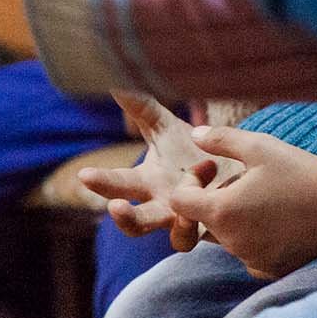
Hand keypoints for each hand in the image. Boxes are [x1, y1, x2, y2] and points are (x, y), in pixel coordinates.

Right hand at [78, 92, 242, 252]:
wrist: (232, 172)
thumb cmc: (192, 150)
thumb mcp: (164, 126)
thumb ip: (140, 106)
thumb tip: (113, 79)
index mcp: (147, 182)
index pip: (118, 183)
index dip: (101, 181)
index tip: (83, 175)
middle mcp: (164, 206)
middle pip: (137, 220)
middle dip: (124, 216)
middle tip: (114, 206)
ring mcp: (191, 221)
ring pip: (176, 238)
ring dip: (178, 223)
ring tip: (183, 201)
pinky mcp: (216, 227)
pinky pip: (215, 232)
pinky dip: (213, 218)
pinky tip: (215, 196)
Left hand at [165, 125, 316, 279]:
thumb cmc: (301, 171)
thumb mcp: (259, 146)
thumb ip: (220, 139)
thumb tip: (195, 134)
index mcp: (222, 212)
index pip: (179, 203)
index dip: (189, 183)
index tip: (212, 170)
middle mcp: (232, 242)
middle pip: (205, 220)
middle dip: (215, 198)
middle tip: (245, 177)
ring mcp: (252, 259)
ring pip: (228, 237)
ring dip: (235, 217)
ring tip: (266, 195)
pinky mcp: (272, 270)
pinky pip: (249, 253)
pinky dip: (255, 237)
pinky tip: (279, 218)